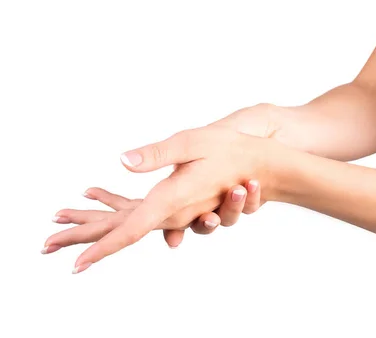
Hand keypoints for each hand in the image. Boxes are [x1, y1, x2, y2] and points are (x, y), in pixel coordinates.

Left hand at [43, 125, 286, 272]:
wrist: (261, 166)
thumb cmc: (229, 151)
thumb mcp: (191, 143)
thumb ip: (157, 155)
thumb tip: (122, 162)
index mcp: (167, 202)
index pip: (127, 230)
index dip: (100, 247)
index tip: (76, 265)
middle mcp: (167, 213)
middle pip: (117, 231)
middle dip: (80, 238)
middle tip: (45, 245)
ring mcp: (171, 213)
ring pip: (123, 223)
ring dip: (91, 225)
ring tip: (60, 225)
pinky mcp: (174, 205)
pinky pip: (136, 214)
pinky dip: (110, 208)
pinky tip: (98, 199)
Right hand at [161, 104, 284, 245]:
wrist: (249, 135)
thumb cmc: (212, 140)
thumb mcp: (184, 144)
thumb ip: (157, 155)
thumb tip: (123, 160)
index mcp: (178, 192)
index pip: (165, 219)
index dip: (165, 233)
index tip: (172, 241)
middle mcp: (197, 204)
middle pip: (199, 226)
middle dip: (207, 222)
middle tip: (212, 217)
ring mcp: (220, 205)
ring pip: (224, 220)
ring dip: (233, 207)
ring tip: (239, 189)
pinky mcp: (240, 204)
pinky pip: (247, 208)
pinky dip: (250, 199)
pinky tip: (252, 184)